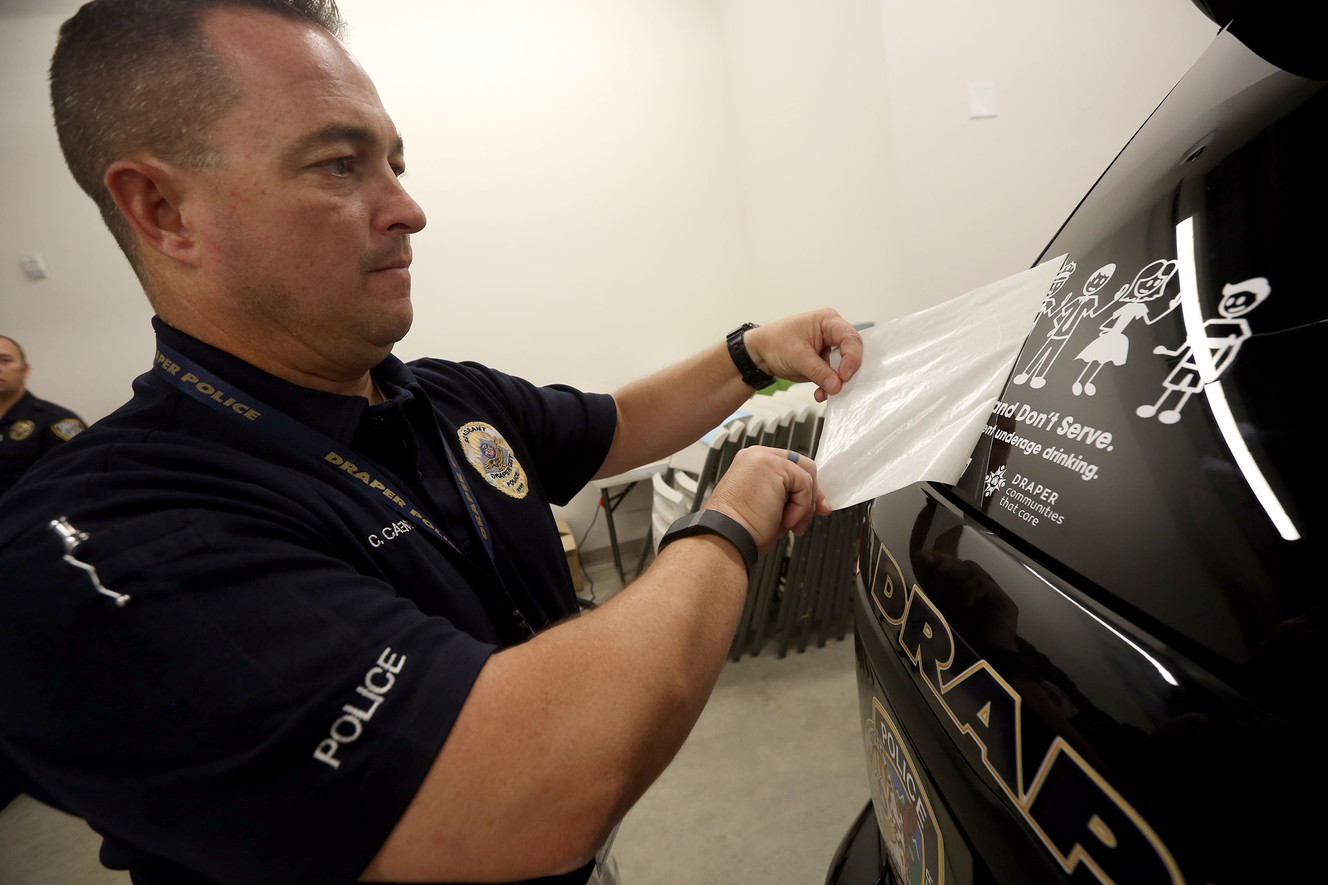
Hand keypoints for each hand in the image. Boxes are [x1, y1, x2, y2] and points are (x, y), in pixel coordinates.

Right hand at [704, 447, 830, 553]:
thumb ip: (795, 500)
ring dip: (804, 506)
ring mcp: (763, 457)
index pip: (792, 468)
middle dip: (811, 496)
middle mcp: (756, 456)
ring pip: (807, 475)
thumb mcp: (775, 511)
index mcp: (753, 464)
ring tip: (789, 524)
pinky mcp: (771, 465)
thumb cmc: (743, 530)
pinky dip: (801, 507)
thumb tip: (820, 504)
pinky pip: (804, 484)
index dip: (807, 490)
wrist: (729, 538)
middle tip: (805, 520)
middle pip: (803, 466)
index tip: (813, 509)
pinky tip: (785, 520)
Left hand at [743, 309, 863, 402]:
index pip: (850, 338)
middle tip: (841, 386)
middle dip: (846, 372)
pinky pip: (833, 377)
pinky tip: (820, 394)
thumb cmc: (775, 342)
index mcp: (828, 321)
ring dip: (837, 383)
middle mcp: (832, 334)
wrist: (760, 354)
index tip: (844, 375)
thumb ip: (819, 371)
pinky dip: (828, 387)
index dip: (852, 357)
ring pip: (844, 368)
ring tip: (826, 393)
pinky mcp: (824, 364)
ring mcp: (829, 349)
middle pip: (852, 353)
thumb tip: (837, 385)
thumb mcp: (797, 356)